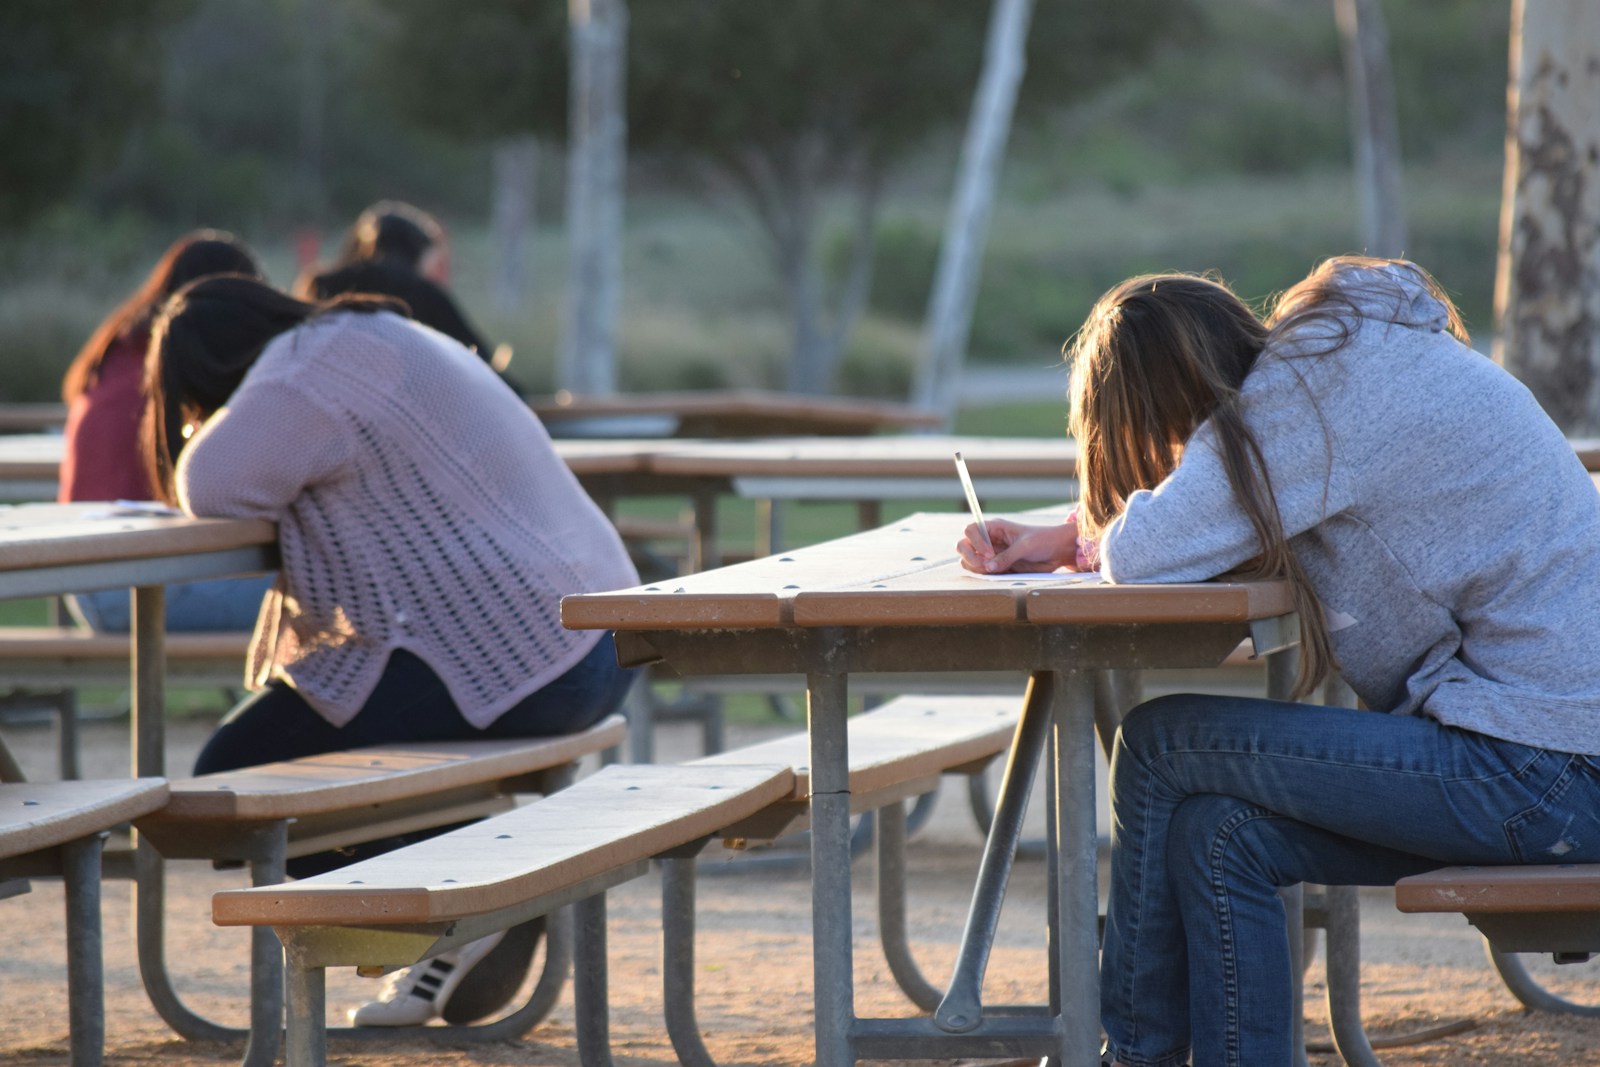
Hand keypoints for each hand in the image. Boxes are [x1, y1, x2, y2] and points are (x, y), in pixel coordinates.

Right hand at [955, 517, 1079, 573]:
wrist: (1057, 551)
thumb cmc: (1043, 540)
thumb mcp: (1025, 546)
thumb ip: (1007, 557)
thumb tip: (988, 567)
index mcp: (994, 528)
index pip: (971, 530)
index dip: (975, 542)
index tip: (989, 554)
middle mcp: (989, 540)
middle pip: (964, 546)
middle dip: (970, 557)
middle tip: (985, 566)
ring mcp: (991, 555)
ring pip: (970, 561)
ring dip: (976, 568)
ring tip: (993, 571)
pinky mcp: (997, 567)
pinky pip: (981, 572)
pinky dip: (984, 575)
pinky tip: (997, 574)